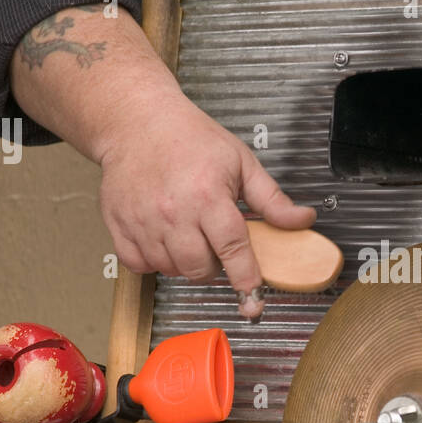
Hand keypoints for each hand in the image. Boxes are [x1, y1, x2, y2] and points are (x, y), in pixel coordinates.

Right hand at [98, 98, 314, 317]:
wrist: (137, 122)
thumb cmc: (189, 138)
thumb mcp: (241, 162)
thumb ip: (271, 199)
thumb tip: (302, 220)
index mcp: (207, 195)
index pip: (233, 249)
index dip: (245, 278)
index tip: (253, 301)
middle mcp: (174, 211)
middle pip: (199, 268)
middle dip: (213, 266)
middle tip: (213, 243)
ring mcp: (143, 220)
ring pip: (170, 270)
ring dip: (184, 263)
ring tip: (187, 235)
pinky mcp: (119, 225)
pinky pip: (138, 265)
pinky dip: (152, 262)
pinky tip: (162, 240)